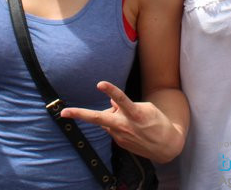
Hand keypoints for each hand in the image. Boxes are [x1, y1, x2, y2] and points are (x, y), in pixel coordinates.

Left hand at [61, 81, 180, 162]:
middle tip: (63, 113)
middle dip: (80, 114)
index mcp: (135, 113)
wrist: (166, 146)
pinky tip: (131, 128)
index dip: (110, 91)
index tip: (100, 84)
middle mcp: (125, 125)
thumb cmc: (157, 122)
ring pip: (106, 120)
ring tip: (130, 119)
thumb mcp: (145, 108)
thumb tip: (110, 102)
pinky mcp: (119, 143)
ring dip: (112, 116)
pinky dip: (117, 124)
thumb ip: (125, 105)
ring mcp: (120, 136)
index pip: (121, 99)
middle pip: (99, 118)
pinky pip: (112, 128)